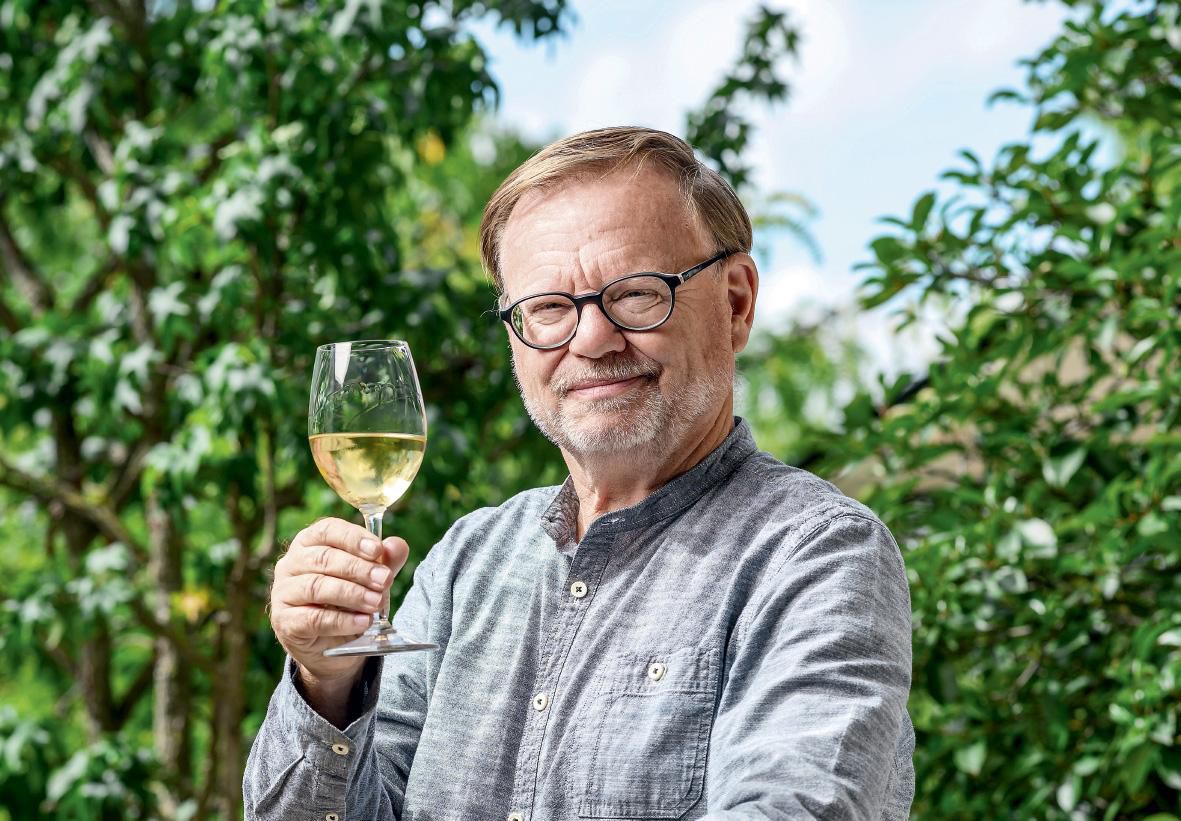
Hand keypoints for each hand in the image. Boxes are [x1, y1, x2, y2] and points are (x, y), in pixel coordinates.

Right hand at [270, 517, 409, 696]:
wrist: (331, 646)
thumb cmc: (348, 601)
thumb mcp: (370, 579)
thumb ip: (385, 561)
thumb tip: (397, 545)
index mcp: (309, 543)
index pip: (327, 530)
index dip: (353, 538)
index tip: (377, 549)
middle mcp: (291, 564)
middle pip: (323, 558)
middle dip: (358, 569)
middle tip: (384, 580)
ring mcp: (284, 592)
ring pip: (316, 586)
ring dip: (351, 594)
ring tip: (376, 602)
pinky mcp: (285, 622)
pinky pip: (313, 618)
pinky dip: (341, 621)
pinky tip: (363, 622)